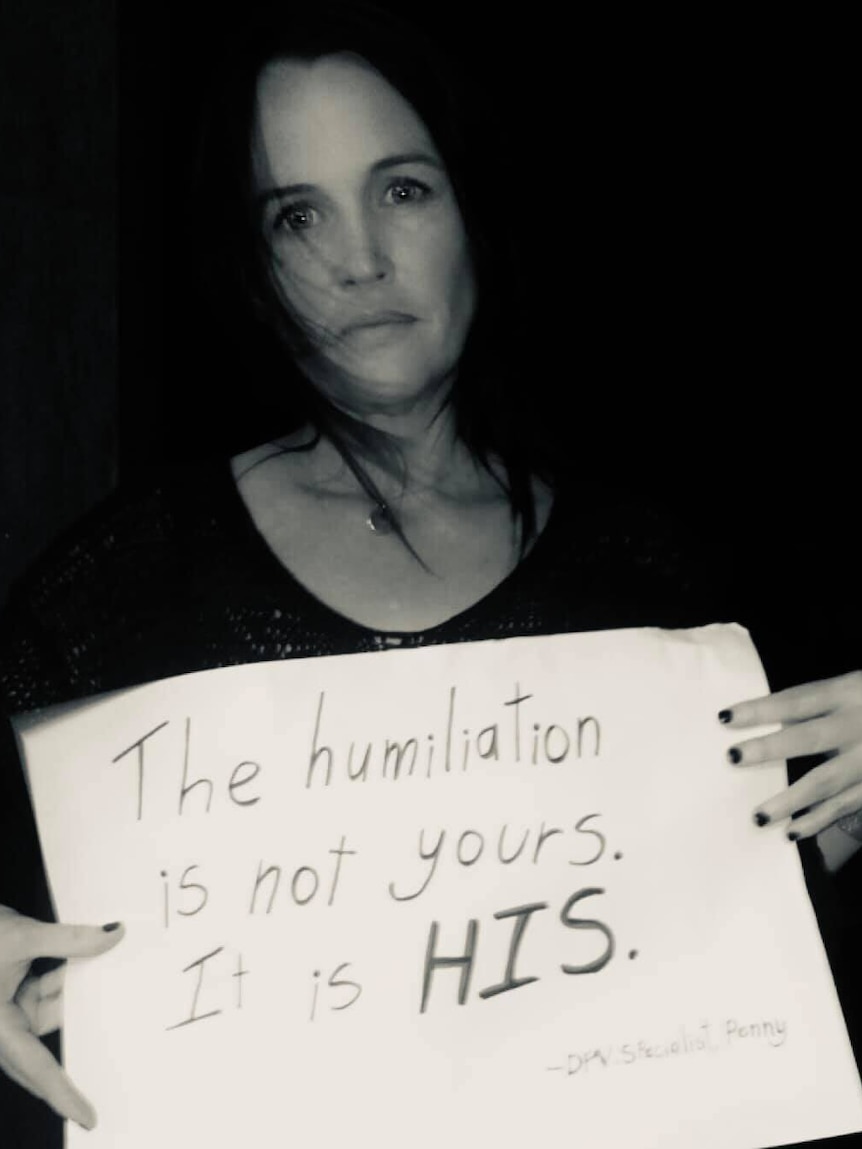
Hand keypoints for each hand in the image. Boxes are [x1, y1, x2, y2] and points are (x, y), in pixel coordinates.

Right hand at [0, 906, 124, 1128]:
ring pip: (49, 1012)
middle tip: (117, 1056)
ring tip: (108, 975)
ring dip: (73, 994)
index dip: (63, 1096)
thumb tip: (113, 935)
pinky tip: (86, 960)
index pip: (37, 1069)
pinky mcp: (10, 993)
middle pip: (44, 1048)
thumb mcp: (22, 935)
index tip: (88, 1117)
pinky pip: (45, 993)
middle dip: (79, 1041)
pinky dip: (63, 980)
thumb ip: (70, 939)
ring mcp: (6, 1010)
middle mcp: (1, 1026)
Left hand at [719, 671, 861, 838]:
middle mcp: (857, 727)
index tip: (725, 717)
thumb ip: (814, 704)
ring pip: (827, 781)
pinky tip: (790, 832)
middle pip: (809, 738)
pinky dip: (817, 820)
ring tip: (757, 817)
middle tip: (733, 757)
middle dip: (770, 748)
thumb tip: (766, 720)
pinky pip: (845, 805)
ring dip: (791, 800)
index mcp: (847, 694)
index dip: (761, 709)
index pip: (797, 701)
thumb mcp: (849, 687)